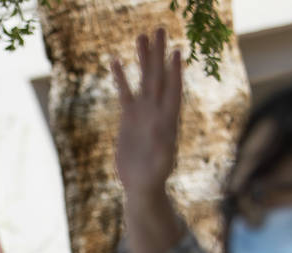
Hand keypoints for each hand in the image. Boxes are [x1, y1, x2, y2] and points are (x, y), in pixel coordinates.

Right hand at [112, 29, 182, 203]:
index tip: (175, 53)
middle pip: (158, 77)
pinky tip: (115, 61)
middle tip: (158, 30)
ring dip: (143, 58)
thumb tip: (161, 135)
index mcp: (167, 120)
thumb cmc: (154, 177)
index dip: (174, 72)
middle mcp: (157, 111)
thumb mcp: (159, 164)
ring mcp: (143, 112)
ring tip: (141, 36)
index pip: (172, 91)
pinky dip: (121, 77)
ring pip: (143, 79)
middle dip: (158, 54)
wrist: (142, 183)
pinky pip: (125, 92)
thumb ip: (161, 149)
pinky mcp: (129, 117)